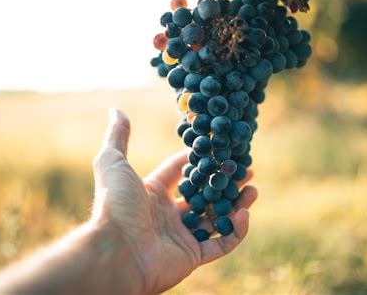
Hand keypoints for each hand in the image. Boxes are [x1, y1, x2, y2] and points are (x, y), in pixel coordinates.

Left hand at [92, 109, 257, 293]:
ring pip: (216, 218)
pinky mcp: (192, 256)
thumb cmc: (115, 204)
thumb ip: (118, 136)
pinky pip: (221, 243)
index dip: (201, 160)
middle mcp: (167, 214)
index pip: (181, 171)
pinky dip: (235, 231)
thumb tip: (115, 109)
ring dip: (236, 205)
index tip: (222, 150)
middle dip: (225, 183)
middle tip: (247, 171)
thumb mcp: (113, 162)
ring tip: (253, 191)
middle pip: (203, 195)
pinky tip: (243, 214)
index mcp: (152, 192)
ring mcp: (181, 236)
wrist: (116, 250)